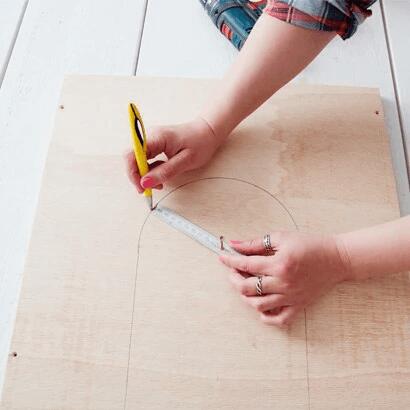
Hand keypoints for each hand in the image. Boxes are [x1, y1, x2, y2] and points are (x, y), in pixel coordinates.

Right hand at [125, 117, 221, 191]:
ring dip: (144, 175)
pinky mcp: (154, 145)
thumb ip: (165, 172)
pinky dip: (150, 171)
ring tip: (159, 184)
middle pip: (131, 158)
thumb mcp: (186, 161)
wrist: (208, 132)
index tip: (141, 187)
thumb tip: (145, 182)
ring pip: (137, 160)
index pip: (131, 154)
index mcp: (157, 137)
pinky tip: (160, 176)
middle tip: (149, 189)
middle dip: (138, 176)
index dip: (132, 172)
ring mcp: (151, 140)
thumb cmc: (200, 143)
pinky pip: (145, 160)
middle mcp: (149, 136)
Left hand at [219, 232, 349, 327]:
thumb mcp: (282, 238)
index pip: (245, 264)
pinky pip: (279, 319)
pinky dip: (266, 316)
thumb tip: (235, 244)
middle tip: (233, 271)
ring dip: (246, 296)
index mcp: (279, 264)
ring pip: (258, 305)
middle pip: (247, 288)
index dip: (230, 260)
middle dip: (233, 278)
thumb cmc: (311, 245)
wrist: (338, 258)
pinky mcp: (299, 305)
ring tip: (245, 285)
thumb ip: (256, 243)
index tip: (222, 257)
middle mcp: (283, 283)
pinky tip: (260, 306)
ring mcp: (291, 297)